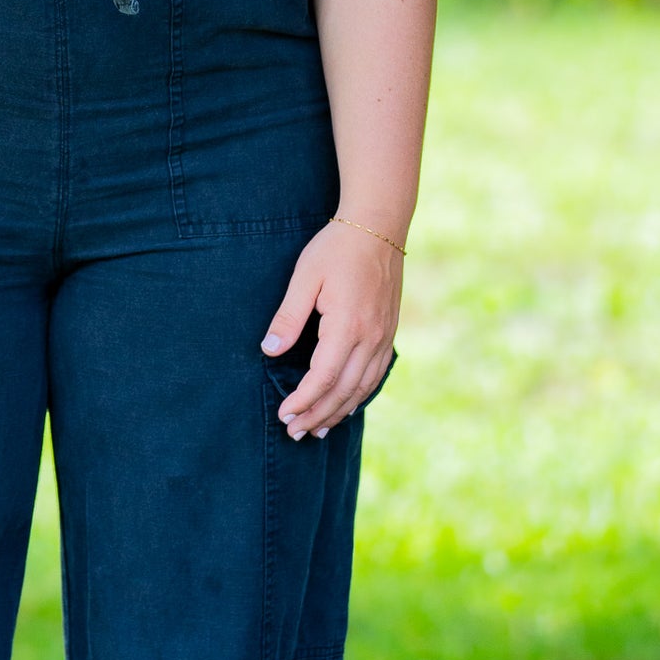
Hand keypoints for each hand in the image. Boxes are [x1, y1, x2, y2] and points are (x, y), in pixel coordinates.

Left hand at [260, 218, 402, 438]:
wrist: (379, 226)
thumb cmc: (336, 248)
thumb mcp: (305, 277)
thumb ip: (288, 317)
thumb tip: (270, 350)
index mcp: (347, 326)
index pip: (323, 379)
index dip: (303, 401)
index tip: (284, 415)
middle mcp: (370, 338)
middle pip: (343, 391)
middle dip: (318, 415)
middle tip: (295, 433)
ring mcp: (384, 337)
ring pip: (362, 388)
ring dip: (339, 412)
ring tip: (318, 430)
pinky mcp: (389, 332)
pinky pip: (375, 375)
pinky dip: (359, 395)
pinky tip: (347, 405)